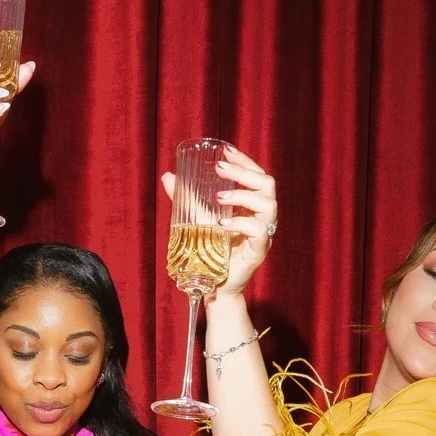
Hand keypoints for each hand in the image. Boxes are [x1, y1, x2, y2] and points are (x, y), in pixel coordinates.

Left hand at [160, 146, 276, 298]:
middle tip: (220, 168)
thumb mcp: (198, 219)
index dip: (245, 161)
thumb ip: (187, 199)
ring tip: (218, 198)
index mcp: (252, 207)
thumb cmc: (211, 252)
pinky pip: (259, 230)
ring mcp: (263, 234)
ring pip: (268, 204)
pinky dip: (240, 223)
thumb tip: (168, 176)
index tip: (226, 150)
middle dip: (244, 171)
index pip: (258, 176)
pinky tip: (222, 223)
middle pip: (267, 184)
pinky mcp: (259, 250)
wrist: (214, 285)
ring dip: (242, 195)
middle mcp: (262, 217)